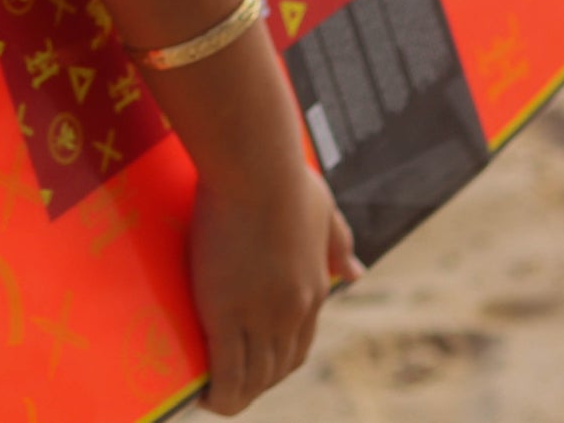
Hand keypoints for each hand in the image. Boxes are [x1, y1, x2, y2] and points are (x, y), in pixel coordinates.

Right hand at [192, 162, 362, 413]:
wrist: (255, 166)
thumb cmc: (284, 175)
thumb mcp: (322, 207)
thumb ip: (338, 241)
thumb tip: (357, 273)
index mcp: (315, 288)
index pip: (299, 344)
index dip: (278, 362)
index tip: (259, 366)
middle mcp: (294, 311)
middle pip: (277, 368)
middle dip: (257, 384)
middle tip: (233, 386)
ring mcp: (261, 316)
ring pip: (253, 376)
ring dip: (238, 395)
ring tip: (216, 398)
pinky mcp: (227, 313)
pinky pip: (226, 370)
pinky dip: (219, 391)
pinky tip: (206, 398)